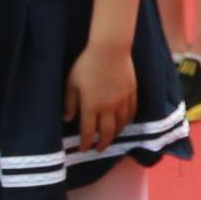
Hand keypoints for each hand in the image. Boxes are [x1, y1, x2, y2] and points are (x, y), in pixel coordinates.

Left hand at [66, 34, 133, 151]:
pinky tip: (124, 123)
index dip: (85, 143)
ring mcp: (123, 101)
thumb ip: (70, 103)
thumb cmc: (86, 64)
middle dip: (102, 144)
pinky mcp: (132, 93)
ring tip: (111, 138)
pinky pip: (132, 112)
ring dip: (115, 134)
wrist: (110, 49)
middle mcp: (108, 107)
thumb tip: (67, 119)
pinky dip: (128, 121)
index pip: (88, 131)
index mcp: (91, 106)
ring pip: (122, 124)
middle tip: (99, 149)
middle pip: (107, 132)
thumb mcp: (71, 83)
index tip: (83, 149)